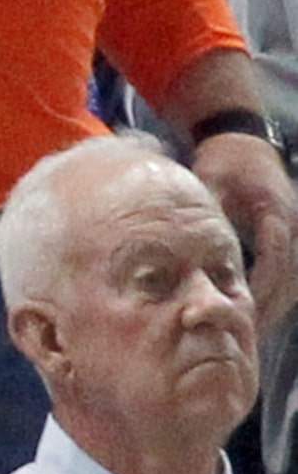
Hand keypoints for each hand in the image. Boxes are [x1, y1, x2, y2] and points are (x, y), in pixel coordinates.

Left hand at [192, 131, 297, 325]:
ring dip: (276, 304)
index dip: (262, 286)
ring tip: (252, 329)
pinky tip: (260, 311)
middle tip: (247, 332)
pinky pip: (291, 273)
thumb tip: (187, 247)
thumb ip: (206, 214)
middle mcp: (295, 224)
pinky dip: (278, 293)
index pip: (275, 257)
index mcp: (276, 212)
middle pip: (290, 276)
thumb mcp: (212, 182)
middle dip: (270, 306)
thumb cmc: (223, 160)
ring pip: (295, 280)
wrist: (242, 140)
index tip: (245, 309)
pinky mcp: (293, 236)